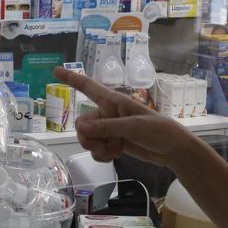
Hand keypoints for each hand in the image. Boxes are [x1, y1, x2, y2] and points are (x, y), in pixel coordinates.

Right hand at [54, 66, 193, 167]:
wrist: (171, 149)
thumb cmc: (157, 130)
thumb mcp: (132, 127)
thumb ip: (107, 127)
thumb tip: (81, 128)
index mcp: (113, 101)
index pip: (88, 87)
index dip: (71, 79)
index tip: (55, 71)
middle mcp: (107, 113)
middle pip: (82, 124)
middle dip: (88, 138)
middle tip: (102, 146)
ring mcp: (109, 129)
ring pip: (87, 139)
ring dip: (96, 148)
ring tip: (113, 152)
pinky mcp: (112, 143)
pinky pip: (95, 149)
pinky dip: (101, 155)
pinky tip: (115, 155)